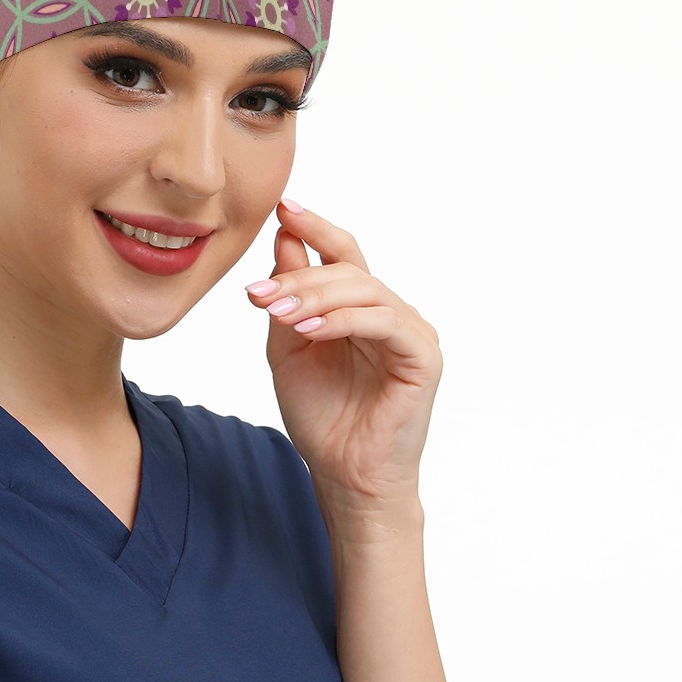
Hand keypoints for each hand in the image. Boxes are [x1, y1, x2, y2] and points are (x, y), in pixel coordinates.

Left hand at [244, 199, 442, 526]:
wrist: (344, 475)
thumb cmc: (321, 416)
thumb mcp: (289, 346)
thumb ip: (288, 296)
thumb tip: (283, 238)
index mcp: (359, 308)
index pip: (341, 252)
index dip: (314, 225)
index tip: (282, 206)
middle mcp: (389, 312)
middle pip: (347, 268)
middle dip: (299, 275)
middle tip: (258, 293)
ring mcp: (410, 332)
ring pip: (363, 290)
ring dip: (315, 296)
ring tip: (277, 312)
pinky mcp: (423, 356)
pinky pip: (383, 322)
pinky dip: (342, 321)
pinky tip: (309, 330)